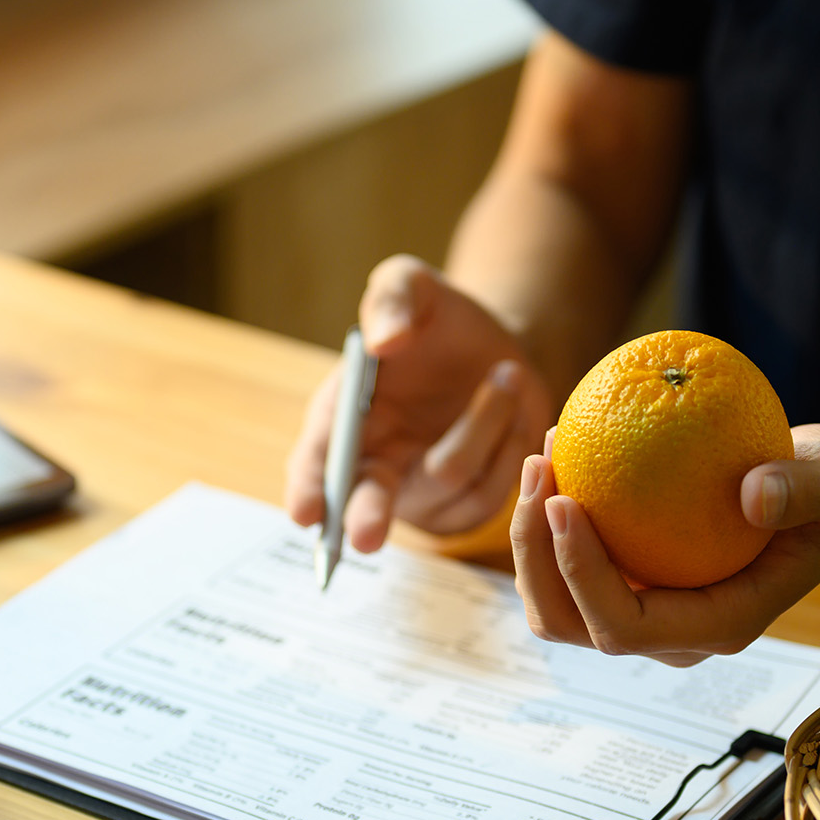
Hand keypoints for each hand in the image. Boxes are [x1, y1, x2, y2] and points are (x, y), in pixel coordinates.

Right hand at [285, 255, 555, 549]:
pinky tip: (511, 413)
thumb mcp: (411, 284)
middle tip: (366, 536)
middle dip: (365, 518)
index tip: (307, 512)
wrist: (496, 348)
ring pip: (451, 477)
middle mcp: (375, 466)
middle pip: (366, 506)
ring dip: (484, 422)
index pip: (316, 463)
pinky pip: (495, 488)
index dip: (309, 490)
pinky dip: (511, 442)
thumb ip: (392, 298)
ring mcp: (422, 494)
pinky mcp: (468, 506)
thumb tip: (384, 342)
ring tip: (502, 375)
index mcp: (342, 420)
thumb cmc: (437, 318)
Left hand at [511, 424, 819, 664]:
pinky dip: (548, 519)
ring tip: (543, 455)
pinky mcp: (628, 582)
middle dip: (535, 556)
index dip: (581, 574)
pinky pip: (565, 565)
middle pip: (571, 624)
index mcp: (719, 625)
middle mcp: (673, 635)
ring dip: (531, 537)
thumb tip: (754, 494)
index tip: (563, 500)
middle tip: (540, 467)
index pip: (625, 626)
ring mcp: (646, 612)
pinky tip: (557, 453)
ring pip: (555, 603)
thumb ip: (808, 490)